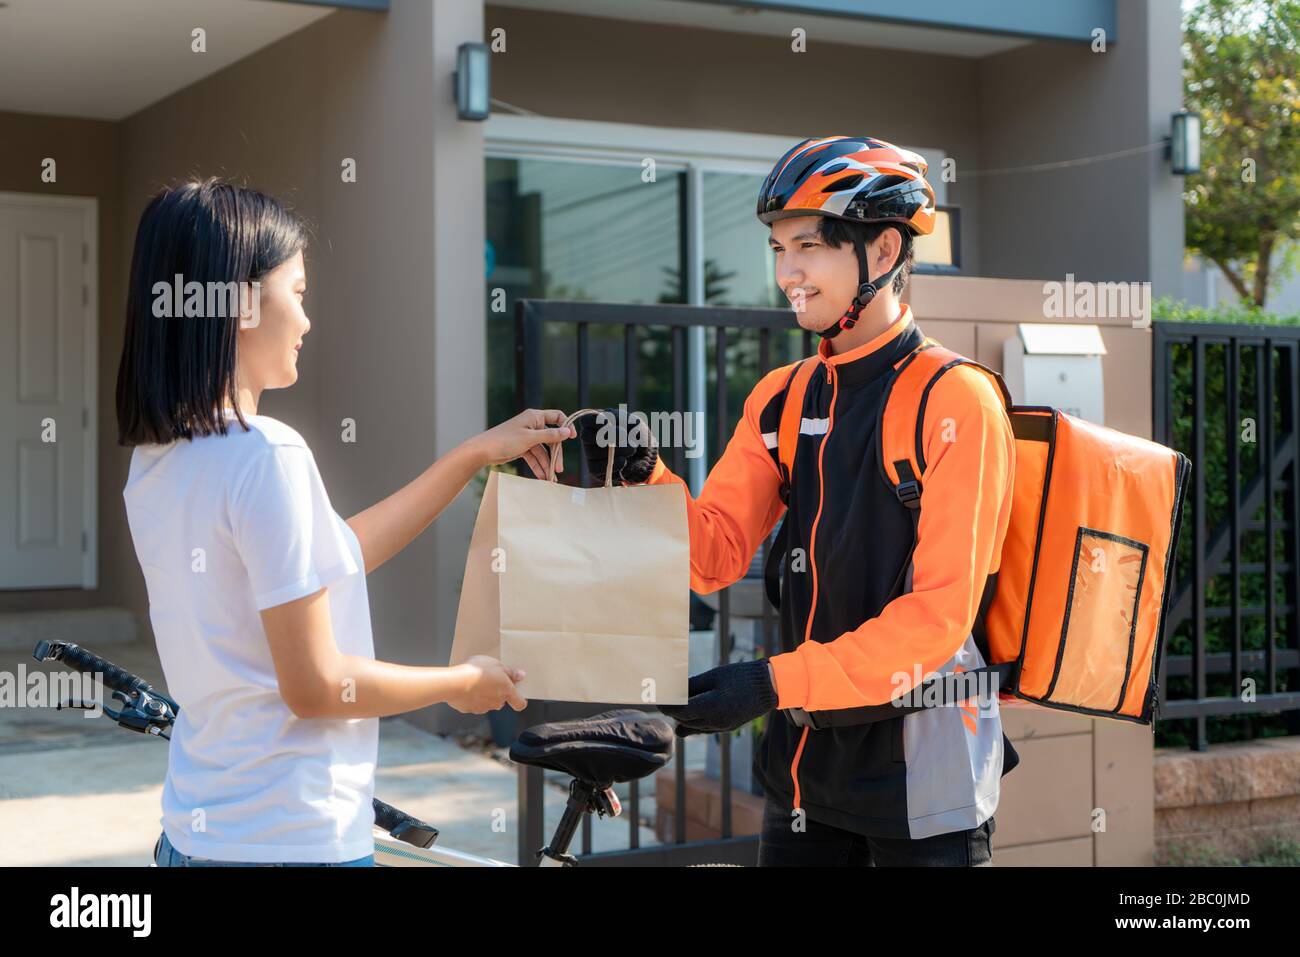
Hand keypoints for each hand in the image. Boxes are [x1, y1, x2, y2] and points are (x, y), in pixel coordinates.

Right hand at [448, 655, 527, 713]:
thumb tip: (520, 676)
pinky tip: (466, 687)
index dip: (519, 700)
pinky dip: (472, 698)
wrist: (454, 683)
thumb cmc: (476, 671)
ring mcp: (483, 708)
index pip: (520, 703)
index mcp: (506, 691)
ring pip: (488, 702)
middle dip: (497, 692)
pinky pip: (474, 704)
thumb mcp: (496, 664)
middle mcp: (497, 702)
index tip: (516, 694)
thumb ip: (509, 672)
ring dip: (484, 694)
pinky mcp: (470, 710)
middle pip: (502, 700)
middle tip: (489, 678)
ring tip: (475, 681)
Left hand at [466, 409, 574, 478]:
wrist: (483, 451)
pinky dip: (538, 466)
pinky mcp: (522, 447)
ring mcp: (527, 437)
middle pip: (551, 439)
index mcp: (534, 417)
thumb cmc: (505, 440)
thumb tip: (567, 432)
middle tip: (559, 469)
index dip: (566, 426)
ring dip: (547, 464)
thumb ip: (550, 435)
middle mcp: (532, 425)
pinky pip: (534, 456)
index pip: (556, 417)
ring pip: (543, 451)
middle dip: (555, 455)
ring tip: (550, 478)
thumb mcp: (530, 438)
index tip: (572, 438)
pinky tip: (542, 477)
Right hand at [577, 408, 658, 484]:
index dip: (593, 421)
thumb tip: (614, 420)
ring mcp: (590, 454)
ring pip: (594, 453)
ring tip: (632, 448)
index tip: (607, 422)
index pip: (586, 420)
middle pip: (587, 436)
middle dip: (608, 435)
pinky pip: (597, 468)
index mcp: (596, 422)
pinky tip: (624, 460)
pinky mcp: (595, 469)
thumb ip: (624, 419)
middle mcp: (590, 438)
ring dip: (616, 450)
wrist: (645, 455)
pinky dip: (613, 463)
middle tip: (624, 434)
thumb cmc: (635, 434)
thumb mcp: (634, 423)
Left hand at [658, 660, 777, 737]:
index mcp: (711, 706)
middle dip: (672, 711)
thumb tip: (674, 690)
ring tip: (674, 706)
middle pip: (685, 720)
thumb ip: (693, 685)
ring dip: (682, 718)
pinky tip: (688, 715)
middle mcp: (715, 721)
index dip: (666, 705)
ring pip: (693, 727)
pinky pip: (705, 728)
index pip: (680, 711)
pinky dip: (694, 722)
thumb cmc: (741, 676)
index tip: (657, 698)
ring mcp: (722, 726)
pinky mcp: (727, 727)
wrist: (769, 687)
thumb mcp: (714, 676)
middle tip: (663, 699)